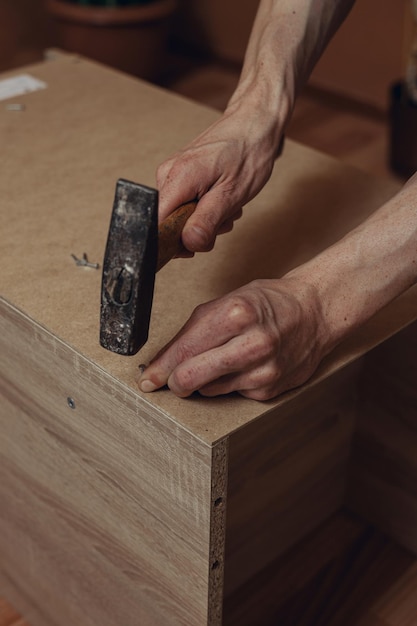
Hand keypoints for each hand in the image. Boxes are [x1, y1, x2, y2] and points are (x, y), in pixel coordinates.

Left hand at [137, 278, 328, 400]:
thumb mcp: (228, 300)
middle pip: (191, 378)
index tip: (147, 380)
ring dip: (204, 380)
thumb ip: (194, 330)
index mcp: (236, 313)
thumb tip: (163, 362)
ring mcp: (263, 369)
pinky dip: (228, 383)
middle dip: (175, 382)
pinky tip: (241, 366)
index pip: (184, 350)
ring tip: (220, 359)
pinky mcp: (269, 388)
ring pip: (208, 390)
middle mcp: (252, 344)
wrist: (315, 312)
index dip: (160, 369)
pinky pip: (231, 393)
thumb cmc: (268, 303)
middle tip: (172, 380)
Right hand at [157, 104, 280, 253]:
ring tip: (228, 203)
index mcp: (176, 178)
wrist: (256, 123)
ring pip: (182, 216)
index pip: (156, 225)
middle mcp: (168, 175)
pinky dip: (209, 208)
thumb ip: (207, 222)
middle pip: (170, 223)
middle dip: (198, 229)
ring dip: (208, 219)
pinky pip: (189, 205)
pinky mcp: (183, 176)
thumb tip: (187, 244)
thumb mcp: (231, 194)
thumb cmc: (248, 153)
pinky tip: (224, 197)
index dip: (173, 241)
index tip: (196, 242)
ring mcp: (174, 174)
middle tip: (223, 216)